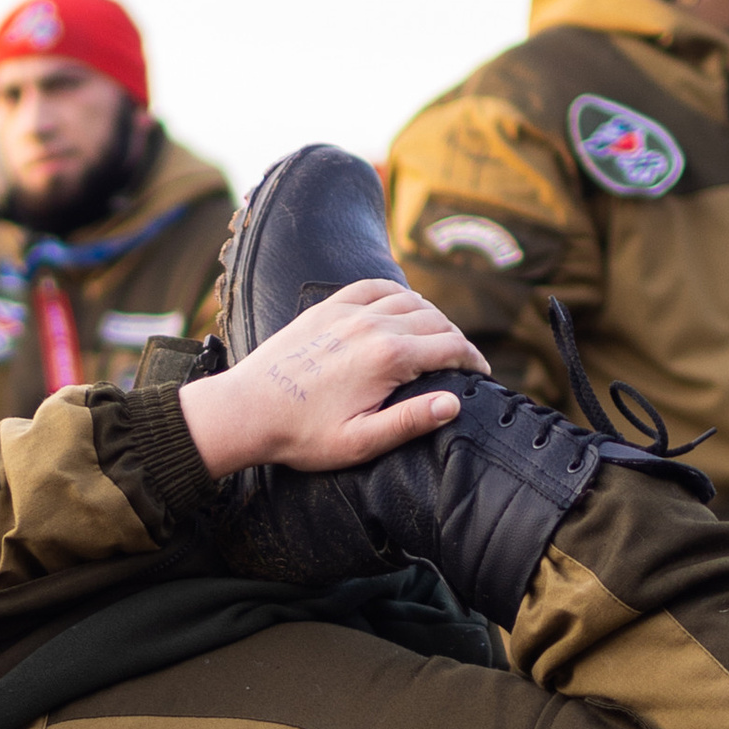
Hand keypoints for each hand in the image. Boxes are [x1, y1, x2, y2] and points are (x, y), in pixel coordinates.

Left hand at [178, 277, 485, 480]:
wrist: (247, 410)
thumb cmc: (302, 434)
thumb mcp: (361, 442)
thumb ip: (411, 422)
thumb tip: (453, 404)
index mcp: (388, 358)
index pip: (451, 348)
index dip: (474, 361)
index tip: (482, 374)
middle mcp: (373, 325)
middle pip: (436, 322)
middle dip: (457, 341)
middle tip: (464, 362)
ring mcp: (349, 312)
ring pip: (410, 300)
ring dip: (433, 317)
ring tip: (440, 338)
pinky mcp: (329, 307)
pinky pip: (375, 286)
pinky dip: (399, 293)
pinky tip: (404, 305)